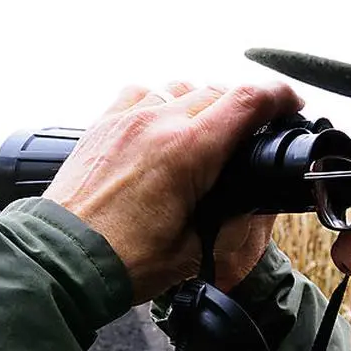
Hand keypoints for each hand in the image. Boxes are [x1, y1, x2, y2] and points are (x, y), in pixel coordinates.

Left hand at [43, 81, 301, 302]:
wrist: (61, 259)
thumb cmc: (122, 260)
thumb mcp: (194, 250)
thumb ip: (233, 223)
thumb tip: (257, 208)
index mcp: (190, 150)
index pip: (248, 101)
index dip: (279, 97)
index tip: (290, 105)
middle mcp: (159, 122)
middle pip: (217, 92)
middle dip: (243, 107)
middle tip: (253, 131)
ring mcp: (126, 119)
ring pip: (180, 89)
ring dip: (202, 104)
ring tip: (209, 131)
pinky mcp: (101, 125)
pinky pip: (141, 94)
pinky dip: (161, 103)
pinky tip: (163, 124)